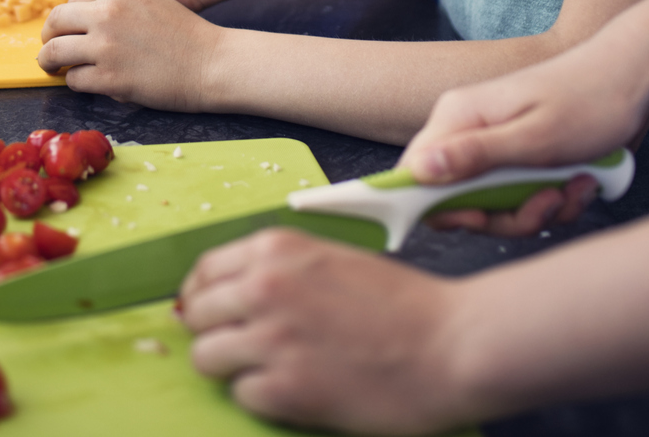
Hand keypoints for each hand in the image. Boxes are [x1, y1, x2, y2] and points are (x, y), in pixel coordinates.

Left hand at [35, 0, 221, 111]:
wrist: (211, 62)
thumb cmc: (184, 34)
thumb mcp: (147, 0)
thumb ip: (114, 4)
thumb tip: (79, 19)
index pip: (72, 0)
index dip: (68, 18)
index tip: (68, 30)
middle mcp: (106, 11)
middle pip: (55, 22)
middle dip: (49, 37)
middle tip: (51, 50)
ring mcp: (105, 44)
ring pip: (54, 51)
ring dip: (51, 62)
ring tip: (54, 69)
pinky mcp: (108, 77)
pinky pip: (73, 79)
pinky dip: (75, 83)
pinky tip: (88, 83)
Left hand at [178, 229, 475, 434]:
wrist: (453, 344)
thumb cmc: (405, 305)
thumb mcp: (332, 261)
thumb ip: (281, 272)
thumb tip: (233, 295)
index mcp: (276, 249)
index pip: (203, 272)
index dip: (204, 298)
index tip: (214, 314)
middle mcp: (264, 287)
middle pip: (196, 315)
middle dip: (214, 333)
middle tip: (244, 348)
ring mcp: (271, 339)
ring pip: (206, 358)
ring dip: (232, 368)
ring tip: (269, 372)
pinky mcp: (285, 388)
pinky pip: (241, 395)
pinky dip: (263, 398)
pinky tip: (297, 391)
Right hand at [396, 42, 648, 236]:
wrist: (634, 79)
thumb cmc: (589, 101)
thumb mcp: (534, 138)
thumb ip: (474, 157)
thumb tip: (417, 171)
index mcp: (459, 117)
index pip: (414, 173)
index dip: (439, 206)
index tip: (481, 218)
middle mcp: (470, 132)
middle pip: (457, 201)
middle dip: (506, 215)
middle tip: (548, 202)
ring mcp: (496, 147)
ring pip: (494, 206)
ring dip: (537, 210)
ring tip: (574, 188)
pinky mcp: (521, 160)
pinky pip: (522, 199)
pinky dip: (554, 201)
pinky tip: (582, 183)